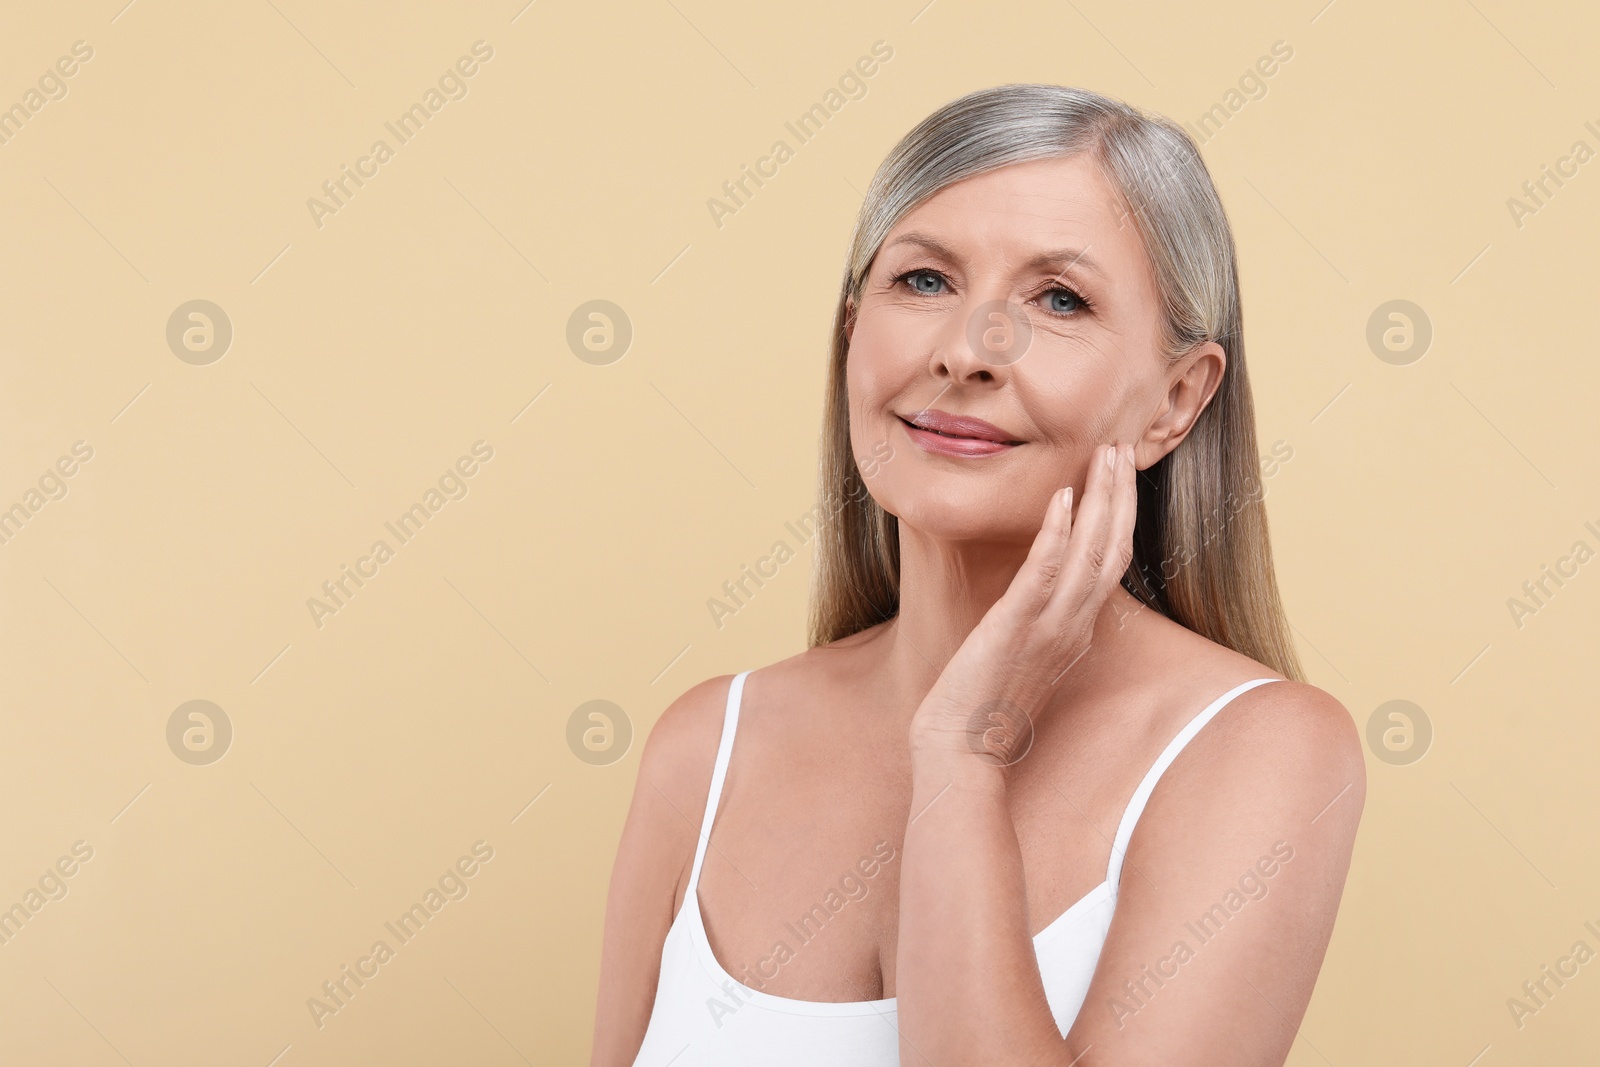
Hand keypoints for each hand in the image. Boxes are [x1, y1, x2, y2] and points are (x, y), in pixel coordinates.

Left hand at [908, 441, 1138, 770]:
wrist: (962, 752)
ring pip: (1091, 555)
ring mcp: (1048, 629)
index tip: (1121, 473)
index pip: (1112, 562)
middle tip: (1123, 448)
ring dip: (1101, 501)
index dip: (1122, 515)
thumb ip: (1038, 621)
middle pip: (1113, 549)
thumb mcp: (1023, 656)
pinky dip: (1058, 534)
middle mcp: (1072, 627)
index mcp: (1075, 631)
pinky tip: (1061, 499)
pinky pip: (1044, 574)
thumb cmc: (982, 707)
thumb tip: (1036, 592)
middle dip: (1121, 495)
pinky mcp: (1015, 629)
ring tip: (1105, 456)